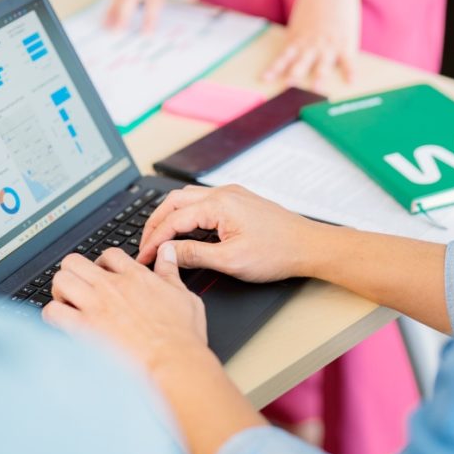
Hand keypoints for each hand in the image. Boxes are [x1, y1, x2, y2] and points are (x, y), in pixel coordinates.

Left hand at [43, 244, 207, 378]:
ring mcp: (95, 306)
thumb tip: (168, 253)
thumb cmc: (182, 335)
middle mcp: (111, 287)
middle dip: (74, 273)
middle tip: (80, 288)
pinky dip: (52, 316)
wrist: (173, 362)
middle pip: (74, 262)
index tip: (104, 276)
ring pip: (60, 281)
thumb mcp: (184, 295)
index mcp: (136, 277)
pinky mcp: (84, 328)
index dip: (103, 263)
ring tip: (68, 304)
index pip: (109, 255)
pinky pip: (52, 312)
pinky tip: (62, 324)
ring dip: (60, 291)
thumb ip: (170, 271)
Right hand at [138, 184, 317, 281]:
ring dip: (169, 216)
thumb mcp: (231, 260)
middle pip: (174, 202)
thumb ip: (195, 255)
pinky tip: (184, 230)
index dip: (154, 240)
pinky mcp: (239, 201)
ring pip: (187, 199)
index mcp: (219, 204)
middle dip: (155, 223)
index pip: (173, 219)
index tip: (144, 257)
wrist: (309, 246)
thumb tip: (168, 253)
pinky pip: (202, 202)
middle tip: (145, 245)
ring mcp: (232, 195)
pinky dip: (186, 214)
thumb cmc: (277, 253)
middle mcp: (223, 193)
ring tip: (159, 238)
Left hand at [264, 0, 359, 88]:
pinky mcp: (345, 42)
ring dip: (320, 76)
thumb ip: (297, 36)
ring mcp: (329, 44)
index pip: (283, 57)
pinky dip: (351, 71)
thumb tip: (293, 47)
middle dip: (295, 73)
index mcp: (298, 38)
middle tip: (289, 83)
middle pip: (301, 62)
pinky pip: (348, 61)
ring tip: (318, 88)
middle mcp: (311, 44)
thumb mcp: (299, 20)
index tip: (264, 79)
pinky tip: (352, 81)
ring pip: (323, 64)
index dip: (274, 69)